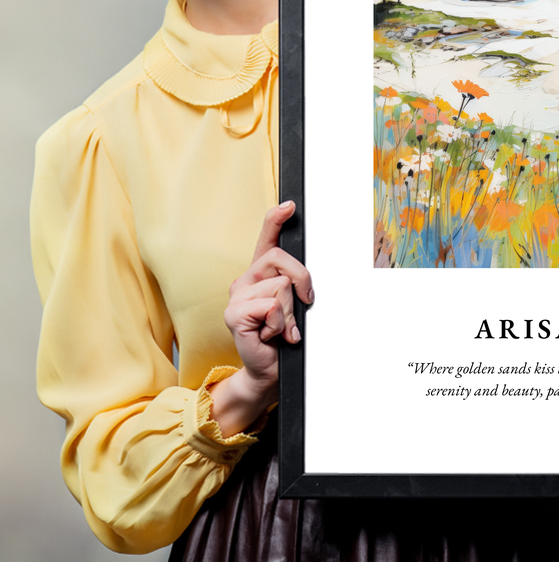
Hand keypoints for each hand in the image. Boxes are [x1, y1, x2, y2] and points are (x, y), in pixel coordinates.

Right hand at [209, 201, 313, 435]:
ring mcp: (236, 296)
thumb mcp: (294, 306)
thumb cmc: (283, 338)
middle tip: (303, 305)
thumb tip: (306, 278)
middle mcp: (245, 280)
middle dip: (302, 281)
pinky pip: (271, 306)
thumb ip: (295, 285)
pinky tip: (271, 336)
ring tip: (281, 328)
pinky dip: (280, 324)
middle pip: (281, 259)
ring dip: (290, 313)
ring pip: (281, 286)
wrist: (269, 371)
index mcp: (260, 274)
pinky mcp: (234, 314)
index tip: (290, 205)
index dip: (276, 219)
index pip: (266, 239)